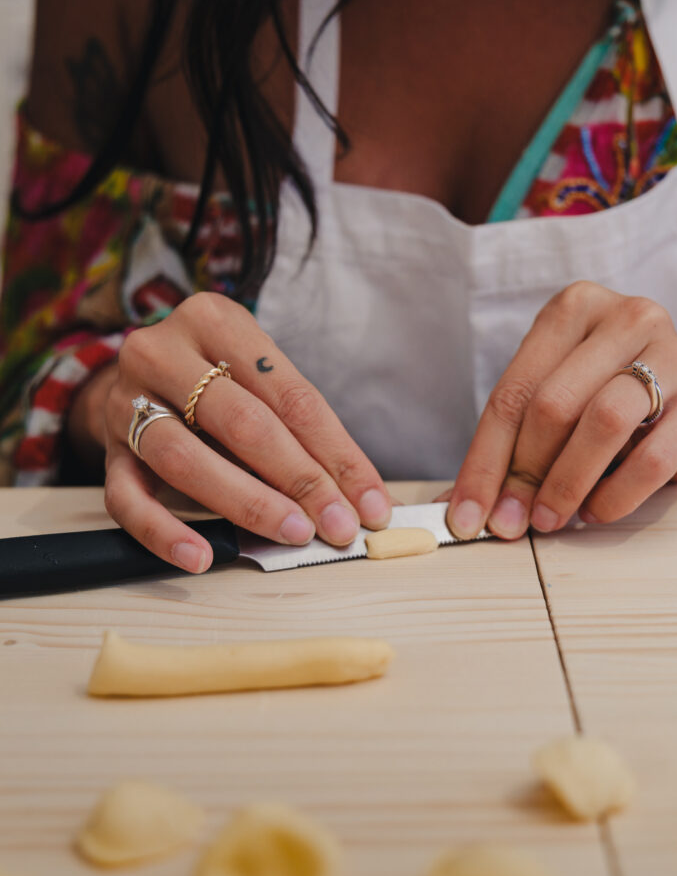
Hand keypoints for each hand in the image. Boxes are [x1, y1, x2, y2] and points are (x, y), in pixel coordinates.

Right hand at [101, 292, 391, 571]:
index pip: (291, 395)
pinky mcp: (107, 450)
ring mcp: (127, 401)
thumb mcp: (261, 381)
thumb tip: (365, 500)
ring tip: (290, 533)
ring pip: (184, 458)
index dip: (337, 454)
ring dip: (246, 502)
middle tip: (337, 524)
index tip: (370, 503)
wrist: (141, 378)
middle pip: (242, 422)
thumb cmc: (220, 382)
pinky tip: (202, 555)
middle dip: (300, 480)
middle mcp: (163, 352)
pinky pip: (127, 498)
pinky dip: (164, 532)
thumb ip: (305, 432)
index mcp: (215, 320)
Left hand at [446, 281, 676, 539]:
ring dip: (566, 483)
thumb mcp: (555, 403)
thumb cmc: (603, 400)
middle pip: (553, 403)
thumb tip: (459, 510)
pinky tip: (596, 511)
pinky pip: (651, 459)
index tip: (464, 517)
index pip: (512, 392)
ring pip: (603, 421)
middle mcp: (625, 318)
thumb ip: (509, 446)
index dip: (483, 462)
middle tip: (510, 523)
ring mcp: (672, 356)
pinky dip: (615, 496)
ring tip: (550, 519)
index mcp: (572, 309)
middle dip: (523, 474)